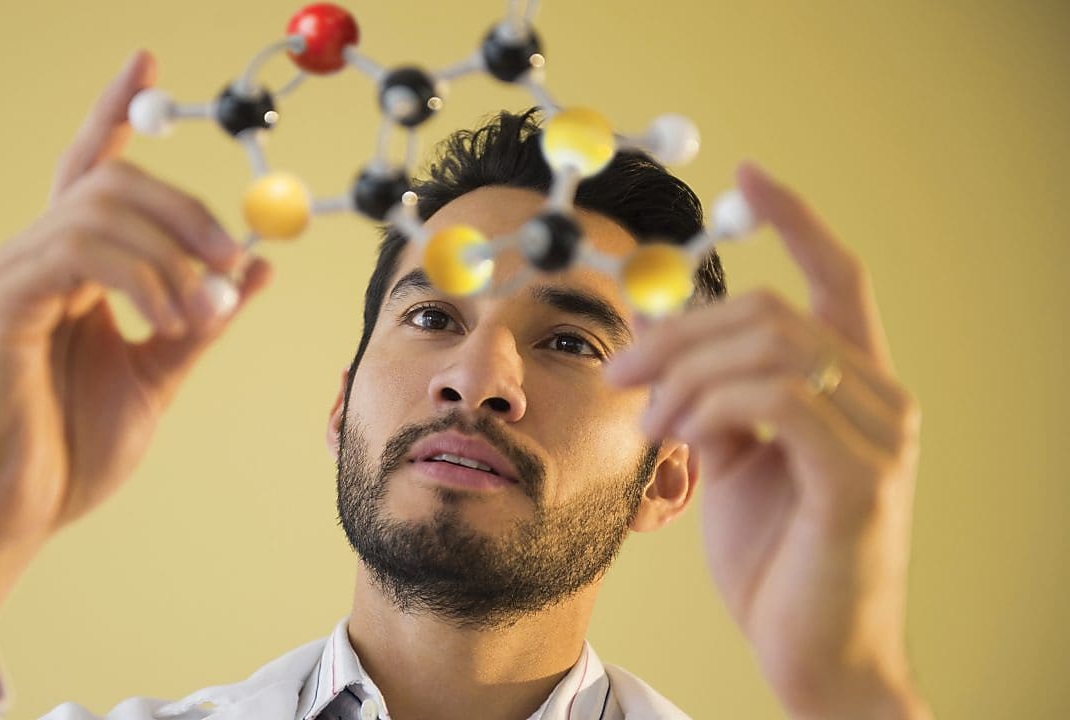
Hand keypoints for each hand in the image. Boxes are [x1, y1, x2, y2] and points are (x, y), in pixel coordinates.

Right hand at [0, 50, 270, 678]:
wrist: (17, 514)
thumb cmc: (73, 449)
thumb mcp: (161, 372)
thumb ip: (203, 317)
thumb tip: (258, 266)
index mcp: (71, 269)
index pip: (92, 169)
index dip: (117, 110)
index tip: (147, 59)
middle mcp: (34, 257)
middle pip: (109, 178)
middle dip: (184, 207)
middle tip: (232, 258)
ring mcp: (11, 275)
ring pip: (99, 208)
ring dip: (172, 253)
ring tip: (199, 315)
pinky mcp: (0, 303)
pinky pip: (80, 253)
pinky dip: (141, 277)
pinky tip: (166, 319)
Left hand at [606, 164, 930, 717]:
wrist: (810, 652)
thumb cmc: (775, 558)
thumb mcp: (731, 460)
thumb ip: (711, 398)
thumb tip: (663, 347)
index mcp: (852, 385)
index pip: (836, 276)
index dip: (796, 218)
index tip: (748, 176)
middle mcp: (881, 397)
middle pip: (772, 309)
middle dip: (680, 330)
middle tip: (621, 371)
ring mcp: (880, 435)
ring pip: (771, 344)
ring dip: (686, 372)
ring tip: (649, 421)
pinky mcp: (860, 476)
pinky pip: (777, 398)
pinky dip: (711, 404)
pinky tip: (680, 436)